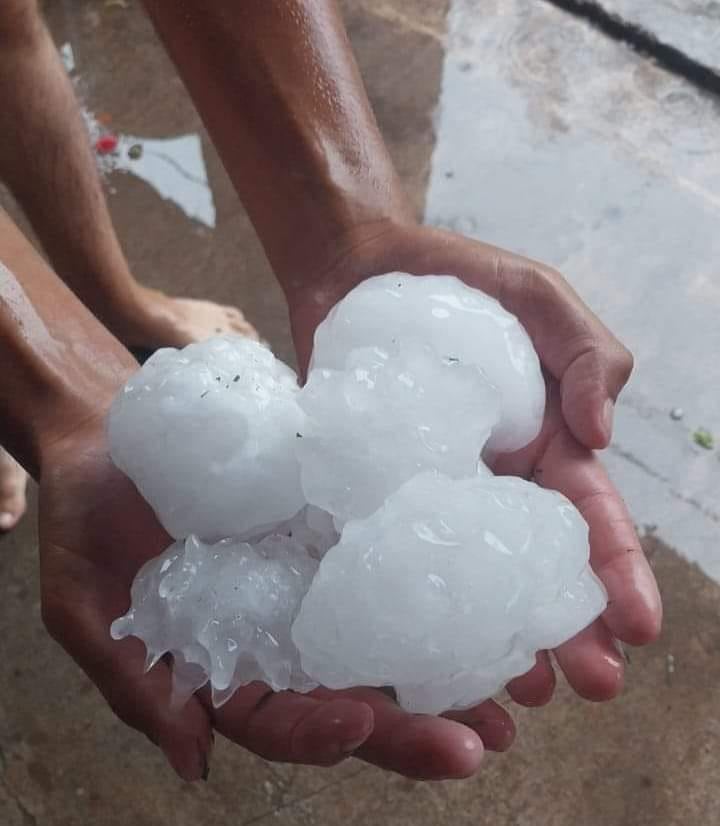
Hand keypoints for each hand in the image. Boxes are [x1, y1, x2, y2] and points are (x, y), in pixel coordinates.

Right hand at [38, 423, 514, 781]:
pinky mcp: (331, 523)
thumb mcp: (85, 603)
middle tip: (481, 743)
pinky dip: (428, 573)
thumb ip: (134, 683)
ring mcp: (311, 578)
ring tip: (511, 689)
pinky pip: (382, 553)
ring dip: (445, 664)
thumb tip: (192, 762)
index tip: (363, 726)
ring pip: (382, 633)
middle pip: (351, 693)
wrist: (113, 434)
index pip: (278, 719)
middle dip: (413, 726)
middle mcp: (279, 632)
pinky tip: (478, 582)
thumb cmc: (86, 519)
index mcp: (225, 666)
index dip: (320, 732)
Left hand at [286, 222, 661, 705]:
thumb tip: (601, 432)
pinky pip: (389, 550)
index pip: (590, 517)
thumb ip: (586, 353)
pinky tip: (419, 648)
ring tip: (517, 691)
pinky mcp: (368, 492)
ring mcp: (428, 494)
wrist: (356, 268)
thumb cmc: (457, 279)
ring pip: (470, 578)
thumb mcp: (538, 298)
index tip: (638, 627)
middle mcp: (491, 484)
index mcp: (544, 446)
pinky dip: (408, 600)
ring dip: (497, 634)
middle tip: (589, 687)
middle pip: (534, 567)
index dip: (617, 571)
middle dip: (570, 628)